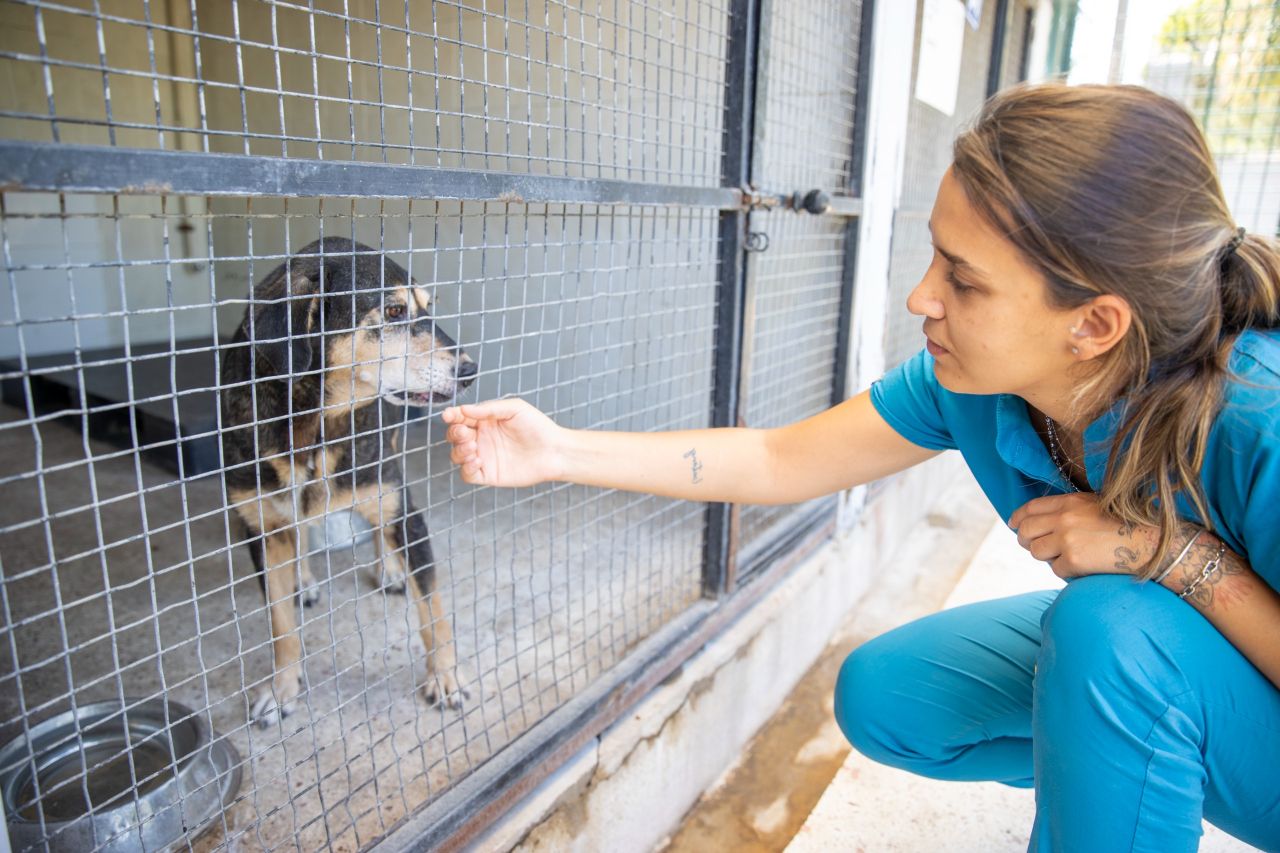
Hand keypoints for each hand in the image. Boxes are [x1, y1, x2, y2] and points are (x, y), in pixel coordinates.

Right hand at [442, 398, 565, 487]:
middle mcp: (482, 438)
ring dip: (459, 451)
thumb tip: (464, 409)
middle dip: (454, 433)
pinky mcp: (489, 474)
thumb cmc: (538, 427)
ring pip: (457, 455)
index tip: (449, 415)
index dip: (452, 416)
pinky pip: (468, 474)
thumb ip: (488, 409)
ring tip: (473, 447)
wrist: (554, 451)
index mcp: (485, 421)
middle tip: (465, 433)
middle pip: (455, 437)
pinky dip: (467, 468)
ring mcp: (484, 457)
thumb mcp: (514, 408)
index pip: (461, 418)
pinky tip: (478, 461)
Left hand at [1008, 493, 1158, 579]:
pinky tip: (1082, 567)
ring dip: (1047, 557)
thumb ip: (1067, 510)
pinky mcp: (1074, 561)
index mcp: (1070, 502)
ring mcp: (1068, 539)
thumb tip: (1039, 521)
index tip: (1013, 524)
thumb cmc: (1124, 524)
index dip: (1018, 517)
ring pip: (1036, 552)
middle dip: (1024, 540)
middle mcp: (1064, 519)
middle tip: (1032, 546)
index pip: (1031, 508)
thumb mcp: (1094, 505)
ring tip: (1067, 556)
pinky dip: (1066, 571)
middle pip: (1025, 531)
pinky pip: (1056, 570)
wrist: (1149, 543)